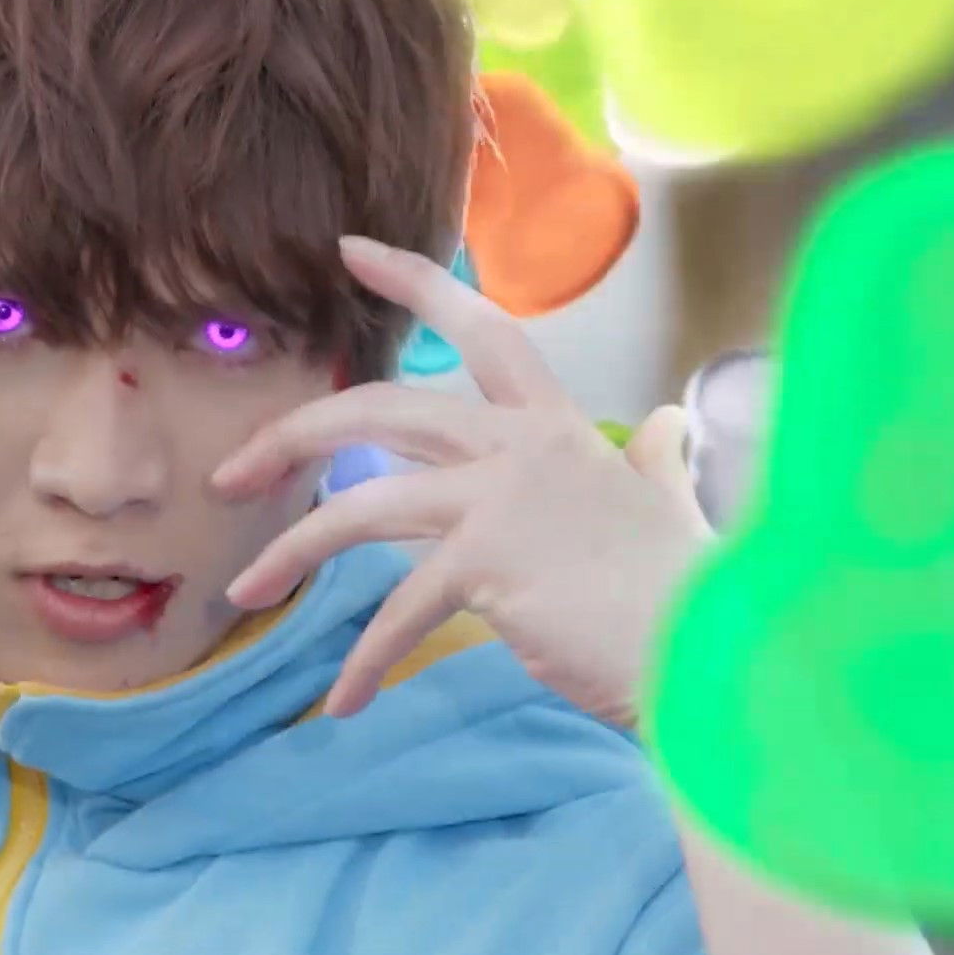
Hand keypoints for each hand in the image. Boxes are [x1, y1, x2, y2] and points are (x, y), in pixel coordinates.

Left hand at [213, 235, 711, 724]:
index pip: (480, 330)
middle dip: (293, 436)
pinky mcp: (491, 563)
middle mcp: (523, 446)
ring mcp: (503, 499)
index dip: (413, 282)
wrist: (722, 653)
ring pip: (363, 505)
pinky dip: (364, 660)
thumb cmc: (688, 592)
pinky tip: (341, 703)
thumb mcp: (666, 506)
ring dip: (291, 552)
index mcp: (556, 426)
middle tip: (231, 475)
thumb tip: (661, 428)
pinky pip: (400, 609)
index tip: (348, 251)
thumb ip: (651, 462)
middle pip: (382, 409)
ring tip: (241, 593)